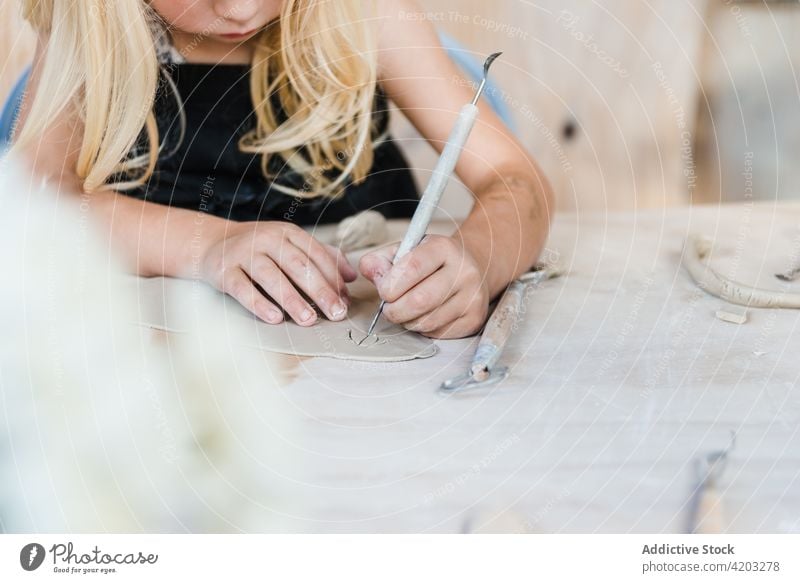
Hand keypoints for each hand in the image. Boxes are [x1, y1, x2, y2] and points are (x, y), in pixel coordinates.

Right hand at [200, 221, 356, 324]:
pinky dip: (259, 304)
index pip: (315, 253)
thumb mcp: (290, 245)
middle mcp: (267, 239)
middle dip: (320, 291)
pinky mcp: (223, 271)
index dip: (332, 277)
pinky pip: (242, 289)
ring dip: (292, 300)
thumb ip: (322, 258)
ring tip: (309, 319)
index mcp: (288, 232)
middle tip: (336, 313)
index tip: (345, 300)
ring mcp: (244, 253)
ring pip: (271, 277)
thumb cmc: (260, 249)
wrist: (212, 243)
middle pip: (297, 265)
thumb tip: (351, 276)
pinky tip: (274, 318)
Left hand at [359, 235, 488, 337]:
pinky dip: (423, 329)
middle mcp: (464, 271)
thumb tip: (368, 270)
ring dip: (407, 321)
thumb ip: (381, 260)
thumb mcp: (406, 251)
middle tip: (389, 308)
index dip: (391, 285)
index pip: (412, 268)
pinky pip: (438, 333)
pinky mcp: (474, 319)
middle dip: (395, 310)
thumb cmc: (430, 262)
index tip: (383, 292)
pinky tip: (424, 316)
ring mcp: (472, 297)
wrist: (470, 269)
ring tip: (406, 311)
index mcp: (444, 248)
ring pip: (427, 321)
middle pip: (420, 301)